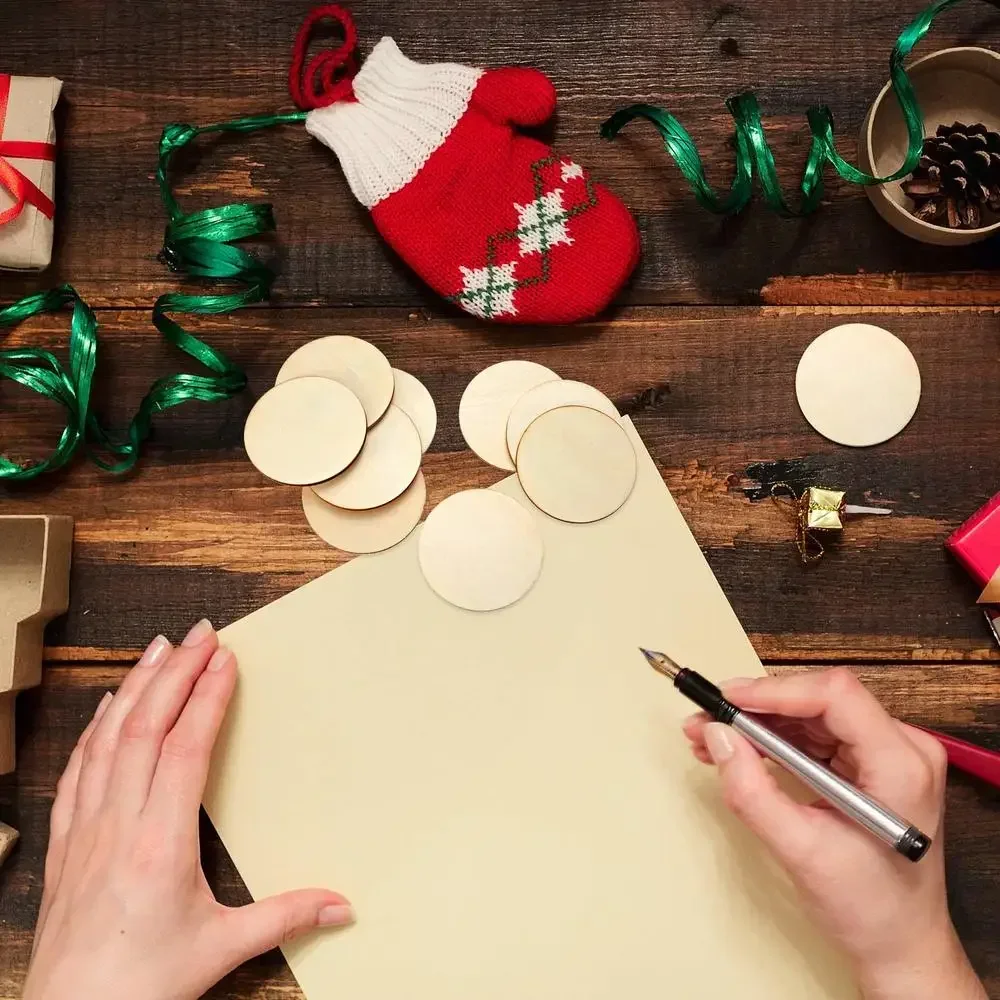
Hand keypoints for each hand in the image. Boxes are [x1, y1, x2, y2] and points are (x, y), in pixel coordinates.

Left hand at [24, 620, 353, 999]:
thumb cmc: (141, 984)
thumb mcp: (221, 948)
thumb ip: (284, 917)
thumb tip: (341, 904)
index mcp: (161, 842)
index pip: (185, 748)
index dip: (207, 698)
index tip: (225, 660)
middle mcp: (118, 824)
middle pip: (145, 728)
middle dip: (175, 673)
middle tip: (200, 634)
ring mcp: (85, 829)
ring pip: (107, 739)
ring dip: (135, 687)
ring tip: (158, 649)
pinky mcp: (66, 842)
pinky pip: (78, 767)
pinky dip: (95, 728)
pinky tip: (107, 707)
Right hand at [684, 668, 984, 999]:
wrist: (901, 946)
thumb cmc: (870, 909)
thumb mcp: (802, 852)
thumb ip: (753, 792)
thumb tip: (717, 737)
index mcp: (901, 766)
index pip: (835, 696)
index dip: (775, 692)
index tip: (726, 702)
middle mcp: (904, 748)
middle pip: (820, 700)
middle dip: (757, 708)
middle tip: (705, 721)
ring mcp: (890, 754)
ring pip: (813, 714)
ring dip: (760, 723)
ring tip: (711, 737)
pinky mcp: (872, 764)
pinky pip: (817, 734)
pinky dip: (775, 740)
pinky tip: (739, 749)